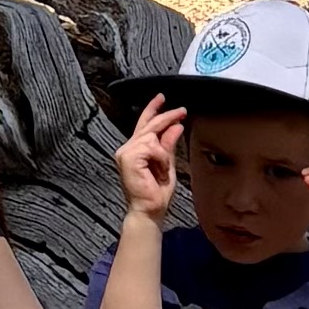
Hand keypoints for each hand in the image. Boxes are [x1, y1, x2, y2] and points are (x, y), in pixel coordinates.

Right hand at [116, 94, 187, 219]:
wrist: (149, 210)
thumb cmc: (156, 192)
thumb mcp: (167, 164)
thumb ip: (168, 145)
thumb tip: (176, 126)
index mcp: (135, 149)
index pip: (143, 124)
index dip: (152, 110)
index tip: (161, 97)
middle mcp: (127, 148)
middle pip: (148, 125)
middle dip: (166, 116)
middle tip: (182, 111)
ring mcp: (125, 152)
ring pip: (151, 136)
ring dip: (163, 152)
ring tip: (164, 168)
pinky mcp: (128, 158)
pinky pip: (151, 147)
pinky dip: (160, 158)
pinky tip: (159, 170)